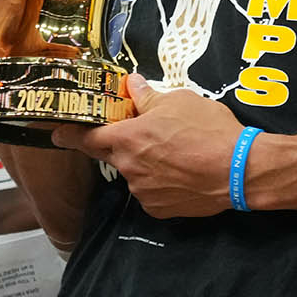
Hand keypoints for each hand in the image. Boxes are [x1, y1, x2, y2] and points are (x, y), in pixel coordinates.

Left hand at [53, 74, 242, 217]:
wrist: (240, 171)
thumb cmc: (208, 130)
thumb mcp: (179, 101)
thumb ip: (149, 97)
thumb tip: (132, 86)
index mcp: (126, 139)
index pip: (86, 138)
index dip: (69, 134)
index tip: (57, 134)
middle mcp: (128, 168)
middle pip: (112, 155)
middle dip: (120, 145)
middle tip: (141, 135)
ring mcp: (143, 192)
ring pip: (135, 173)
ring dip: (145, 164)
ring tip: (176, 154)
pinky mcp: (159, 210)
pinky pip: (151, 192)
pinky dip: (160, 182)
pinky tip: (182, 173)